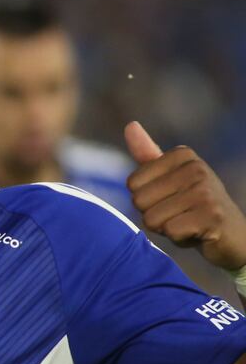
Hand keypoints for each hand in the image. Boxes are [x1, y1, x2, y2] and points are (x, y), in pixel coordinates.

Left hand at [125, 121, 245, 270]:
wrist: (233, 234)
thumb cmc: (193, 205)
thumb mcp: (170, 176)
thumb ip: (147, 154)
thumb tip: (130, 125)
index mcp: (182, 154)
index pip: (132, 184)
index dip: (146, 199)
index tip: (170, 198)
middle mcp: (196, 168)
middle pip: (139, 201)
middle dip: (153, 215)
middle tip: (179, 214)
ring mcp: (205, 191)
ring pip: (152, 219)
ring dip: (165, 228)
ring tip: (187, 222)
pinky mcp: (212, 216)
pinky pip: (170, 232)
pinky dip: (179, 238)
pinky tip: (196, 233)